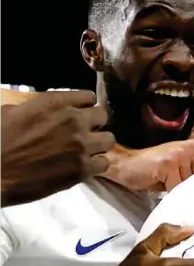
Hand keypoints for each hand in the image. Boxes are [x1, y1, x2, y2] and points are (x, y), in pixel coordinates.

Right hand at [1, 90, 114, 206]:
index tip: (81, 114)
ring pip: (109, 140)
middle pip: (102, 116)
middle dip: (94, 124)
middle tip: (84, 134)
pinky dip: (96, 165)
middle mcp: (73, 120)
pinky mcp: (83, 168)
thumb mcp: (12, 112)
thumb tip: (46, 113)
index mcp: (54, 103)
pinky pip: (104, 163)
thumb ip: (37, 108)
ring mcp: (81, 145)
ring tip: (86, 151)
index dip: (85, 107)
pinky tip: (84, 166)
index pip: (88, 97)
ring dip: (98, 145)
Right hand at [103, 139, 193, 192]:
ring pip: (190, 185)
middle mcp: (192, 147)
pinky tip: (160, 185)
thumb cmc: (155, 170)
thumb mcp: (181, 168)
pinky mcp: (168, 164)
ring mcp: (180, 154)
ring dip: (179, 191)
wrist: (126, 164)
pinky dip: (169, 192)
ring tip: (167, 183)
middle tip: (175, 185)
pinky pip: (176, 187)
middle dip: (191, 188)